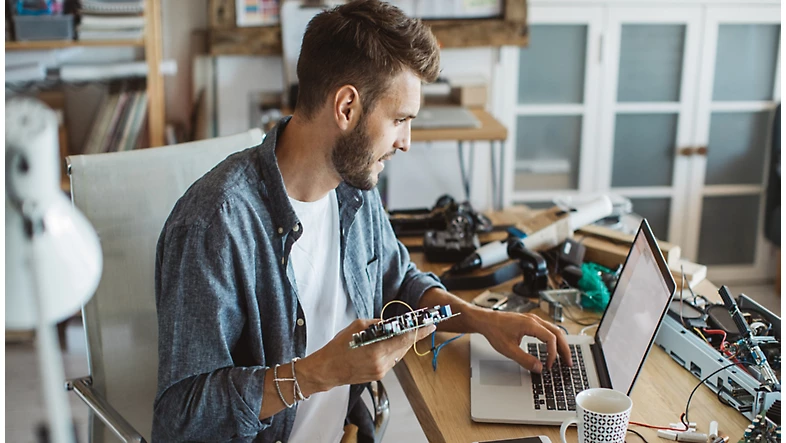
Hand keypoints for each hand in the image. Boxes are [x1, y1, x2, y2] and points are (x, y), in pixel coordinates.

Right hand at [296, 318, 435, 394]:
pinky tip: (389, 344)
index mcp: (376, 349)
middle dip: (413, 335)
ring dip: (402, 343)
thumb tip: (393, 322)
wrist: (327, 369)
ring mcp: (381, 370)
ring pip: (399, 354)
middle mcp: (382, 362)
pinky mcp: (379, 375)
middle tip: (421, 325)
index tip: (430, 324)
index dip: (420, 331)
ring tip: (404, 333)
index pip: (405, 338)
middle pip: (405, 347)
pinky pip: (392, 360)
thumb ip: (378, 324)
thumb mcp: (358, 326)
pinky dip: (393, 350)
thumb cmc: (338, 346)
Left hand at [473, 309, 571, 372]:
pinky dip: (554, 339)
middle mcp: (534, 320)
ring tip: (564, 357)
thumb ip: (524, 360)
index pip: (551, 339)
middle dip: (565, 349)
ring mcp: (533, 319)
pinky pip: (548, 329)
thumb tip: (538, 368)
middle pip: (558, 333)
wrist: (485, 320)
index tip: (549, 365)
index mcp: (530, 325)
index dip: (553, 354)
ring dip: (561, 344)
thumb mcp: (508, 349)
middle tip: (568, 363)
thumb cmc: (494, 331)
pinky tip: (553, 348)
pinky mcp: (530, 321)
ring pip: (554, 330)